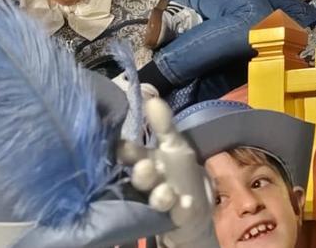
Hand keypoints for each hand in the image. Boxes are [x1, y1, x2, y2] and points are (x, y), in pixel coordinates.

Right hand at [120, 97, 219, 247]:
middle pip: (140, 178)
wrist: (192, 209)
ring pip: (157, 198)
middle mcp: (149, 183)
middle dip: (142, 173)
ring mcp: (162, 202)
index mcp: (144, 162)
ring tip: (167, 191)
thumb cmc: (177, 171)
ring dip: (160, 194)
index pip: (129, 154)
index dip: (125, 150)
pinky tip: (185, 204)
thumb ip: (163, 124)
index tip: (123, 145)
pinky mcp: (177, 218)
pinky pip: (179, 215)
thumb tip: (151, 98)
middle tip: (145, 167)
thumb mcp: (173, 144)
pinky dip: (181, 209)